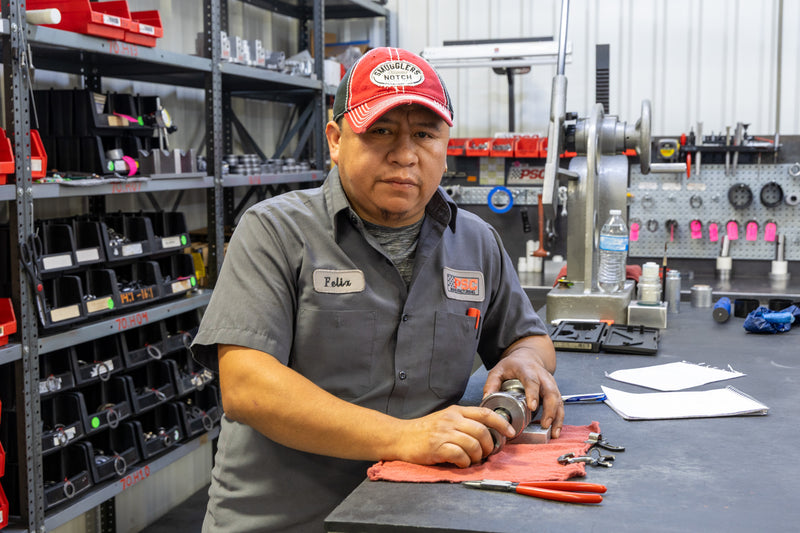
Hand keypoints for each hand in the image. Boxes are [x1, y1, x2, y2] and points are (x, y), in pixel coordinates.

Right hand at [393, 405, 514, 467]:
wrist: (400, 437)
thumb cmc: (423, 430)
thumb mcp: (445, 418)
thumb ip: (464, 422)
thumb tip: (487, 433)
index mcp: (456, 411)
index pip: (485, 413)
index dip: (501, 423)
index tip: (510, 432)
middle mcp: (451, 420)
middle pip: (482, 431)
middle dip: (490, 446)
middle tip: (487, 454)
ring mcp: (444, 433)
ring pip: (474, 445)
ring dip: (478, 457)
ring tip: (472, 460)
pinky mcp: (437, 447)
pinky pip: (460, 456)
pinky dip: (465, 463)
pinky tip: (461, 463)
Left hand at [483, 336, 563, 437]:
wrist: (529, 356)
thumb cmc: (514, 364)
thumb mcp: (499, 370)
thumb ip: (491, 384)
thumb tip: (486, 400)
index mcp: (527, 369)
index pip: (532, 381)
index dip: (533, 394)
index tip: (532, 407)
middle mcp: (542, 376)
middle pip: (551, 392)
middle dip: (550, 409)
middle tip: (544, 424)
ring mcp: (550, 384)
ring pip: (558, 400)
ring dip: (557, 417)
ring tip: (553, 432)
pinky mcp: (555, 391)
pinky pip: (560, 405)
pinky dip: (559, 418)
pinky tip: (555, 429)